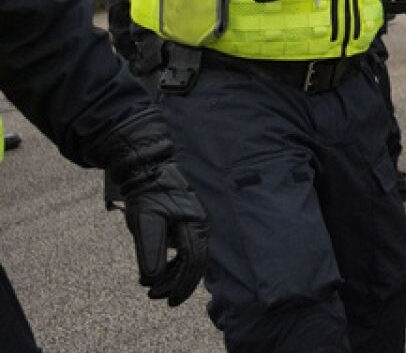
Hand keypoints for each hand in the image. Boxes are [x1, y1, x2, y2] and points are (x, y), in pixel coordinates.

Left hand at [93, 112, 209, 307]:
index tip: (166, 300)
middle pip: (196, 262)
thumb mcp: (145, 222)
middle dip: (178, 283)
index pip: (193, 262)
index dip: (182, 284)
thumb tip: (151, 278)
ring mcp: (192, 222)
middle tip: (158, 298)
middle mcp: (198, 224)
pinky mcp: (182, 221)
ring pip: (190, 256)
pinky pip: (184, 248)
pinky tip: (159, 269)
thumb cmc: (147, 194)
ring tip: (153, 287)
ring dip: (173, 275)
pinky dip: (172, 263)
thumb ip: (150, 249)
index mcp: (194, 224)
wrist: (146, 168)